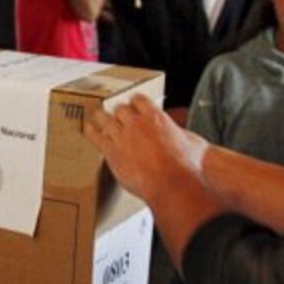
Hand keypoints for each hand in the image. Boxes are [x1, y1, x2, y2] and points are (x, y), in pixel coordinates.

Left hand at [86, 95, 207, 203]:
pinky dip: (92, 132)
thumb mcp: (193, 145)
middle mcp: (137, 123)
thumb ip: (186, 139)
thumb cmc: (185, 167)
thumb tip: (194, 142)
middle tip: (116, 114)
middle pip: (121, 109)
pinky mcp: (112, 151)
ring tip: (97, 117)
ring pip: (106, 119)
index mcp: (156, 117)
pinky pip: (97, 137)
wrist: (171, 183)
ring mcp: (123, 136)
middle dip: (119, 112)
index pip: (139, 100)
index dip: (135, 103)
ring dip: (102, 117)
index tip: (133, 105)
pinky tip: (89, 130)